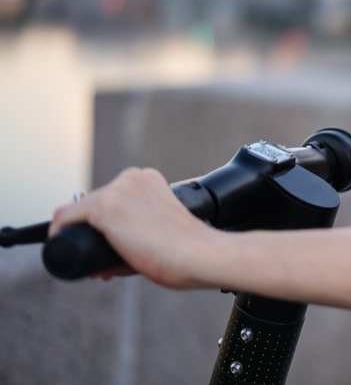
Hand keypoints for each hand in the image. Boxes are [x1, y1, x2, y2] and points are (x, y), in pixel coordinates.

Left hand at [49, 168, 214, 287]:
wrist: (198, 254)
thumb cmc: (188, 249)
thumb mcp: (163, 228)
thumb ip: (141, 232)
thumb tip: (105, 263)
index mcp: (149, 180)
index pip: (112, 198)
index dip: (106, 226)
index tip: (110, 248)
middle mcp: (132, 178)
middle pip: (95, 205)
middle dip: (94, 233)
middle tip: (103, 264)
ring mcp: (117, 191)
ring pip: (80, 213)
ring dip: (81, 237)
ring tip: (99, 267)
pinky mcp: (104, 207)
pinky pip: (64, 217)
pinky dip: (58, 233)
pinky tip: (61, 245)